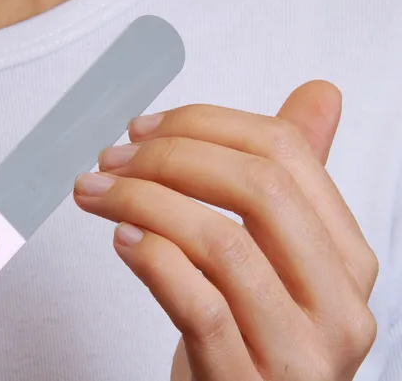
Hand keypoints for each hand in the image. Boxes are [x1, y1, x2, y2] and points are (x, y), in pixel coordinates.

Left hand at [74, 81, 378, 379]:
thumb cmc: (250, 328)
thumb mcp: (275, 255)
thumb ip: (288, 184)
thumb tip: (319, 95)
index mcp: (345, 256)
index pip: (286, 153)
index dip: (205, 125)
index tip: (146, 129)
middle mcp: (336, 302)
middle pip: (259, 189)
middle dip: (171, 157)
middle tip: (115, 158)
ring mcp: (296, 350)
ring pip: (221, 243)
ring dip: (144, 202)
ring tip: (99, 192)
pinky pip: (199, 305)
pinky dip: (153, 259)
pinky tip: (123, 239)